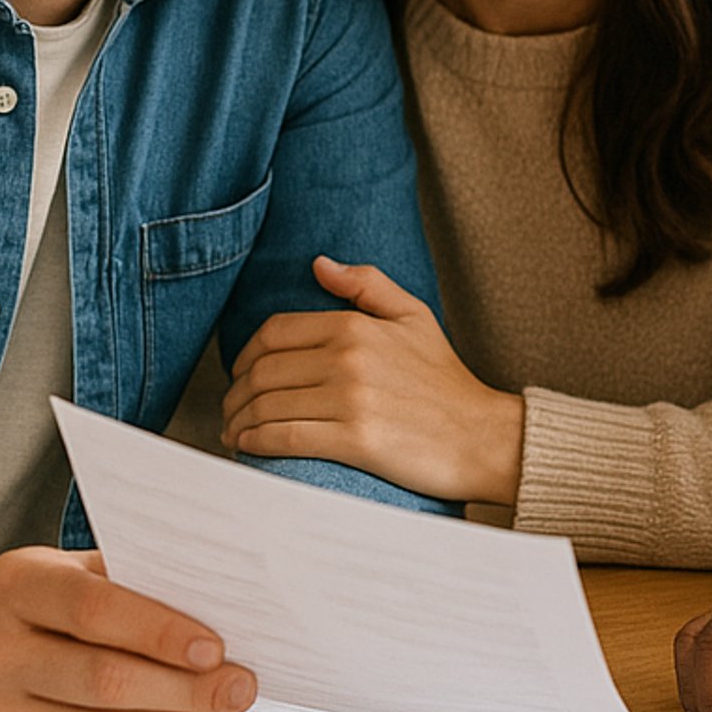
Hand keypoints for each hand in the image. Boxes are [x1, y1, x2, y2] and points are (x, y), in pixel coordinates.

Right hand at [0, 548, 255, 711]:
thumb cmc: (33, 607)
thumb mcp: (68, 570)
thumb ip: (131, 582)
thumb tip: (221, 607)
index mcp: (13, 586)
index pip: (95, 610)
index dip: (161, 632)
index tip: (217, 648)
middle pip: (105, 681)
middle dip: (187, 689)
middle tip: (241, 686)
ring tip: (220, 710)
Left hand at [222, 256, 522, 503]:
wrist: (480, 435)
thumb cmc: (444, 380)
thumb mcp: (414, 317)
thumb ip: (367, 284)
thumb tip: (319, 264)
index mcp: (356, 326)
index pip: (275, 333)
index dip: (245, 355)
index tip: (241, 374)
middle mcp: (349, 359)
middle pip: (263, 372)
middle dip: (235, 394)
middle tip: (231, 409)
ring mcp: (351, 400)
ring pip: (267, 406)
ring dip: (239, 423)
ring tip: (235, 433)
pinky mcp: (355, 440)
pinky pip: (284, 438)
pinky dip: (256, 444)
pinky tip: (248, 448)